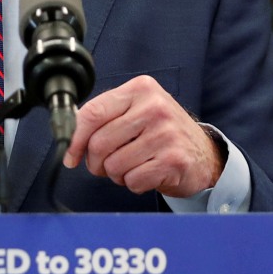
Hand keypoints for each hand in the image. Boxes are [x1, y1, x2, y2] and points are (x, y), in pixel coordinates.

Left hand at [63, 75, 220, 198]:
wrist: (203, 154)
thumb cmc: (162, 132)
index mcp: (140, 89)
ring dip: (117, 175)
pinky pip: (133, 180)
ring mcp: (166, 134)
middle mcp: (154, 107)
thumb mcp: (135, 111)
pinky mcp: (174, 160)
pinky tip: (147, 173)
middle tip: (106, 165)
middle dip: (96, 163)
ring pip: (114, 166)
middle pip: (99, 143)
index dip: (75, 139)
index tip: (70, 156)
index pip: (93, 113)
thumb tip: (69, 134)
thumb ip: (105, 117)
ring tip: (132, 166)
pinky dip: (134, 184)